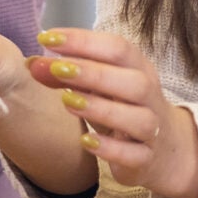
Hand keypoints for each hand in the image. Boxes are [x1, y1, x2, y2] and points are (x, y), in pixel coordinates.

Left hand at [31, 28, 197, 197]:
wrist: (164, 150)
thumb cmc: (123, 108)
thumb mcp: (98, 88)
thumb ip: (66, 75)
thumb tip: (33, 63)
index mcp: (139, 69)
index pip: (118, 48)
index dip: (83, 41)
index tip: (48, 38)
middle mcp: (150, 97)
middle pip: (133, 81)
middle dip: (93, 73)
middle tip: (56, 68)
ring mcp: (152, 129)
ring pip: (138, 118)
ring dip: (101, 108)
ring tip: (67, 102)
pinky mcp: (146, 159)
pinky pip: (134, 154)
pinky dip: (110, 148)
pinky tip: (85, 141)